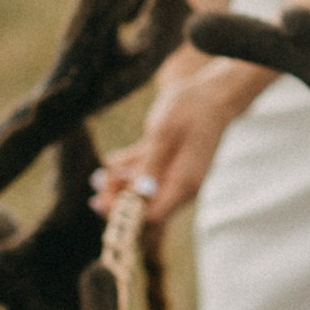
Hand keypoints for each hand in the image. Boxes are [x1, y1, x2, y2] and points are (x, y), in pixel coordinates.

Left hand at [95, 46, 266, 225]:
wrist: (212, 94)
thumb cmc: (190, 108)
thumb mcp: (165, 132)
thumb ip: (151, 164)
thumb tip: (138, 195)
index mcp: (184, 183)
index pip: (153, 215)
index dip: (125, 214)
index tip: (100, 202)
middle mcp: (181, 186)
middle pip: (147, 208)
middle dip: (118, 201)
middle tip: (97, 186)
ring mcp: (176, 176)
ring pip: (144, 191)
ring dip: (120, 186)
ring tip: (98, 177)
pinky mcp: (170, 165)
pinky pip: (146, 174)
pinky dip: (128, 171)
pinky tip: (110, 163)